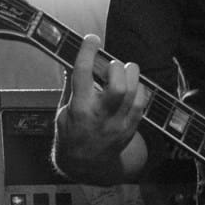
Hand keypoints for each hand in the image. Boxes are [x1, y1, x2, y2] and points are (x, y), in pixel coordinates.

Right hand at [51, 34, 149, 184]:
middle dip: (117, 68)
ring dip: (132, 76)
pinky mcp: (131, 128)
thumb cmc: (71, 135)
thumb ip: (69, 87)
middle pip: (118, 87)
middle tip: (113, 64)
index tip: (91, 39)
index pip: (83, 75)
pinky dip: (140, 90)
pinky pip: (142, 104)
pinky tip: (133, 86)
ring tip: (125, 70)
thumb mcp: (62, 112)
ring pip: (135, 94)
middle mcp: (100, 116)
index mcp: (79, 109)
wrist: (86, 165)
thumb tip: (71, 61)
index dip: (87, 53)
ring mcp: (118, 124)